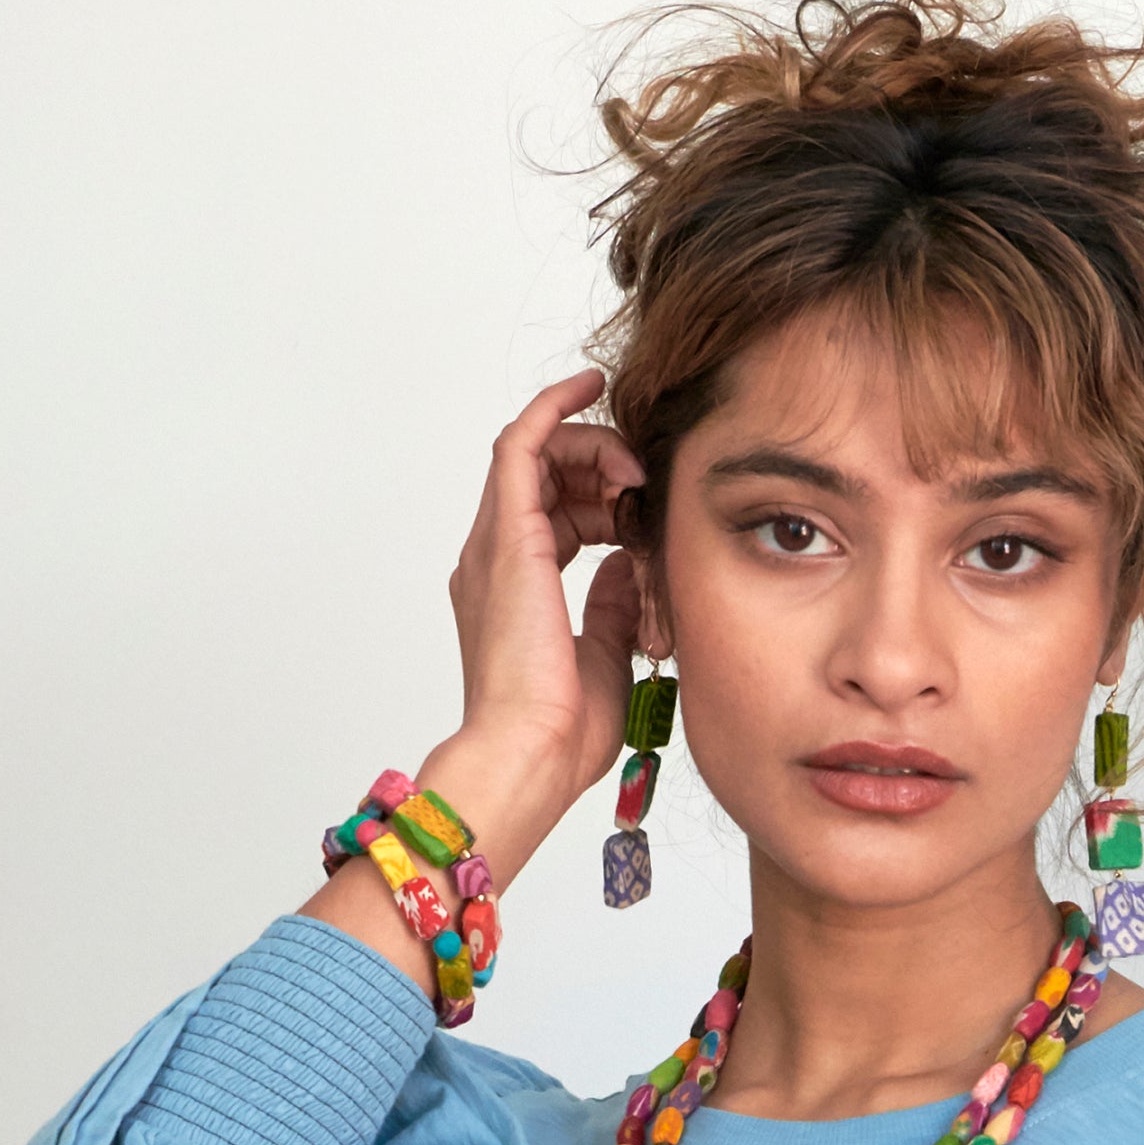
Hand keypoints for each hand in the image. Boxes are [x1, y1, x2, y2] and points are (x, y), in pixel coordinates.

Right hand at [444, 366, 647, 821]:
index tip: (647, 498)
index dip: (604, 496)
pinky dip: (556, 410)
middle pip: (546, 478)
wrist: (530, 753)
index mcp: (515, 591)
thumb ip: (612, 605)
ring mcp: (496, 546)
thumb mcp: (608, 656)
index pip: (557, 515)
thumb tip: (627, 565)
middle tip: (648, 483)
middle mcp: (496, 561)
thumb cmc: (562, 731)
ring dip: (593, 448)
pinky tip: (592, 391)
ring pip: (536, 454)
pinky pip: (522, 444)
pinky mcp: (508, 536)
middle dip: (602, 468)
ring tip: (638, 470)